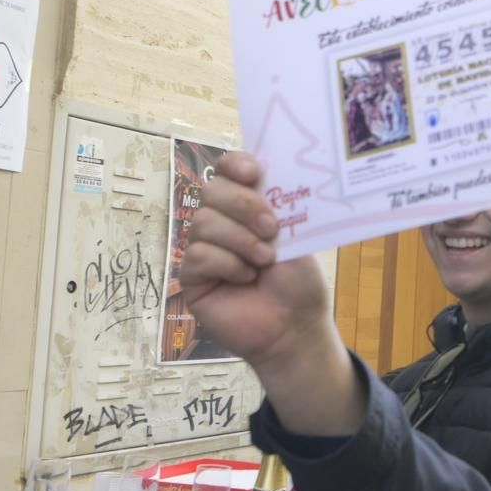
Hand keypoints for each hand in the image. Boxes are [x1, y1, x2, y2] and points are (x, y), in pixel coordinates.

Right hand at [180, 151, 333, 372]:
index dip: (235, 164)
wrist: (295, 327)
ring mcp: (204, 248)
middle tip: (271, 228)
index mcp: (248, 206)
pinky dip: (228, 264)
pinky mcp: (192, 276)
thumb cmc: (298, 282)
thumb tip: (266, 173)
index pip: (227, 169)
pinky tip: (246, 278)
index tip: (254, 173)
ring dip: (240, 240)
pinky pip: (199, 255)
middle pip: (211, 190)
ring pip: (204, 221)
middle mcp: (222, 222)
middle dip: (243, 205)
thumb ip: (277, 205)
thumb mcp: (296, 237)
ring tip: (265, 260)